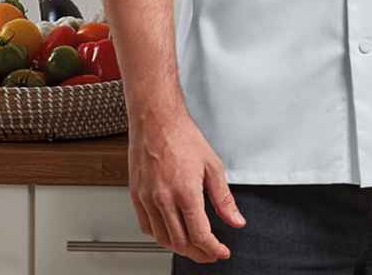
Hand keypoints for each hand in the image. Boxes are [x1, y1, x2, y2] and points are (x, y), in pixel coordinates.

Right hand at [127, 106, 246, 263]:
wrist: (156, 119)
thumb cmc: (182, 136)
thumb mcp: (212, 165)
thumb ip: (224, 198)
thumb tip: (236, 220)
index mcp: (185, 192)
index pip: (200, 235)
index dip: (213, 249)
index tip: (221, 252)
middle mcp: (163, 199)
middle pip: (180, 242)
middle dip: (198, 253)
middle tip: (210, 253)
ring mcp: (147, 198)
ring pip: (162, 238)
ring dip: (179, 247)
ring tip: (193, 245)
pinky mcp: (136, 195)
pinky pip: (146, 226)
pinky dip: (159, 235)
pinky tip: (170, 231)